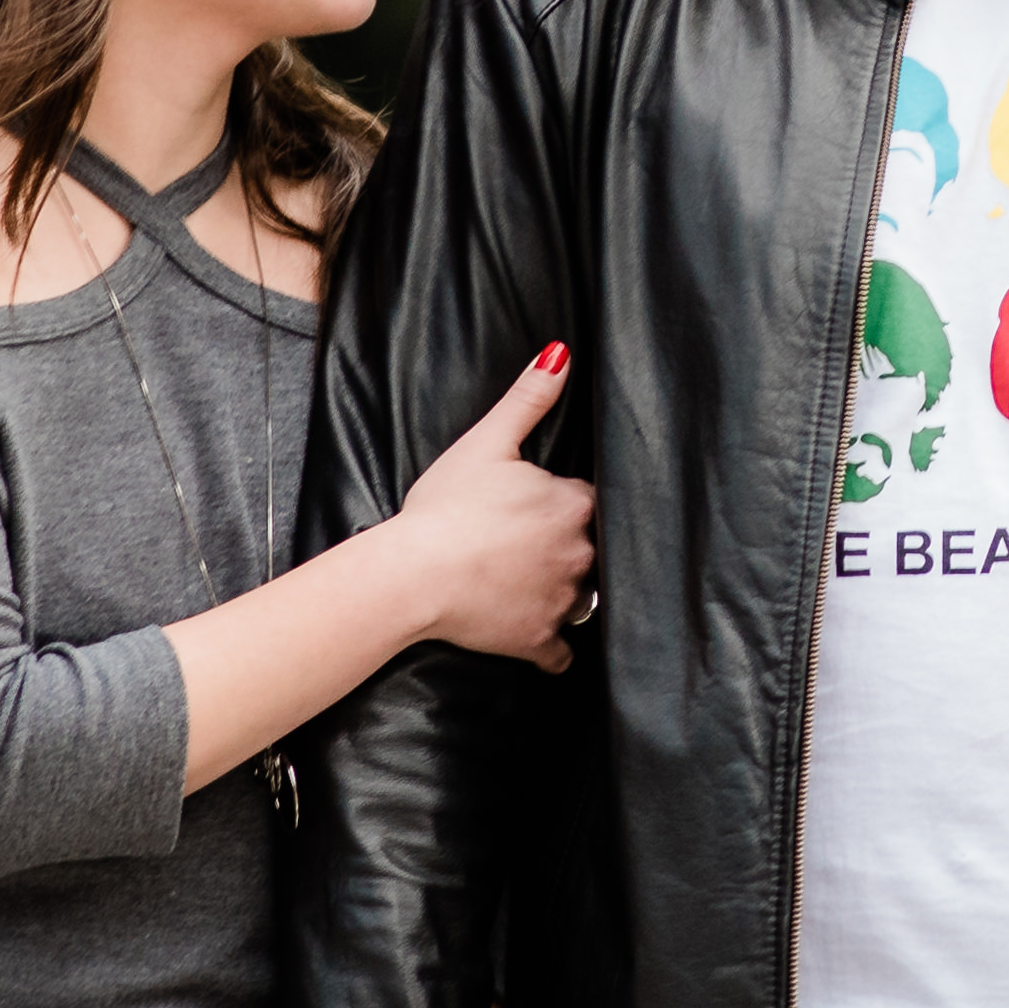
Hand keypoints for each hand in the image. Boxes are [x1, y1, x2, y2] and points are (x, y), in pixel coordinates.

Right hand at [381, 346, 594, 668]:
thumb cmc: (446, 507)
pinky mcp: (539, 641)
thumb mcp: (486, 442)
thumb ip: (529, 399)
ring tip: (533, 585)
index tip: (546, 507)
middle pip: (593, 551)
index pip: (592, 502)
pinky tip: (539, 640)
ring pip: (583, 600)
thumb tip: (562, 355)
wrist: (414, 575)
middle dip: (572, 549)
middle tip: (534, 546)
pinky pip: (560, 652)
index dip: (570, 503)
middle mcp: (580, 554)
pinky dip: (552, 648)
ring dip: (567, 595)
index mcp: (572, 506)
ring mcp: (562, 602)